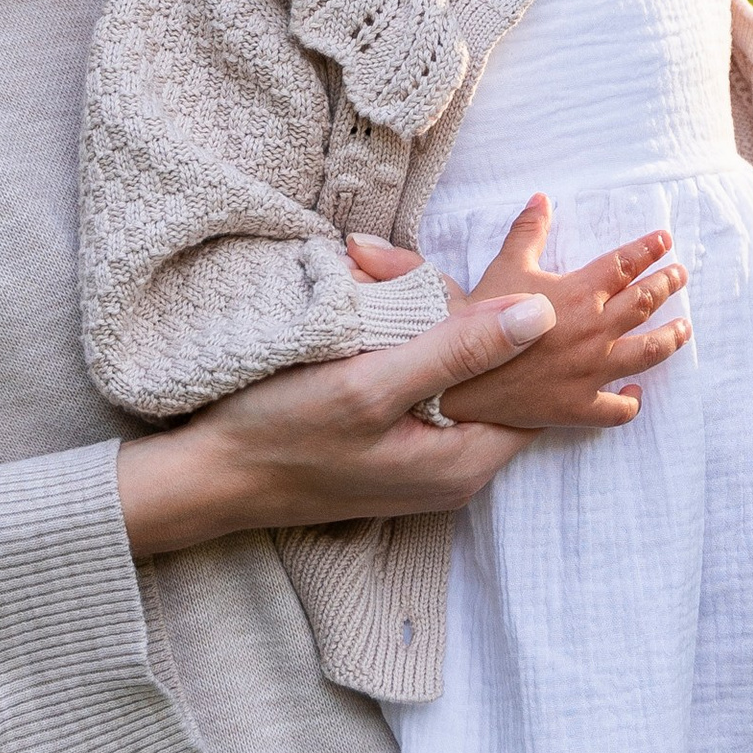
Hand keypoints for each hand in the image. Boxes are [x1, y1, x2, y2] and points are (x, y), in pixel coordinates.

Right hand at [115, 290, 554, 559]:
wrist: (209, 478)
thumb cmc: (282, 435)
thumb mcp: (371, 384)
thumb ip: (458, 351)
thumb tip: (543, 314)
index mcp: (466, 463)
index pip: (527, 384)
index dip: (505, 328)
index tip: (453, 288)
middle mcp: (456, 471)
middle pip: (490, 374)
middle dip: (449, 315)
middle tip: (386, 274)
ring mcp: (425, 463)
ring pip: (454, 374)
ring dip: (420, 324)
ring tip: (368, 284)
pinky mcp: (396, 451)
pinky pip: (423, 388)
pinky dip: (402, 347)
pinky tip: (365, 320)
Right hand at [350, 196, 689, 432]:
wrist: (458, 377)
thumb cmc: (480, 318)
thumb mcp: (505, 267)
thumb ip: (528, 231)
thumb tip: (542, 198)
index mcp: (579, 292)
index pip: (625, 264)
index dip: (648, 249)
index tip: (665, 240)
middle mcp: (594, 330)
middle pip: (646, 302)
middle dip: (667, 284)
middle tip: (679, 275)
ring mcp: (592, 371)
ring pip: (648, 352)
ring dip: (671, 336)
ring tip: (684, 327)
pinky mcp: (580, 406)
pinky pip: (617, 409)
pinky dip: (631, 401)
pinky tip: (636, 392)